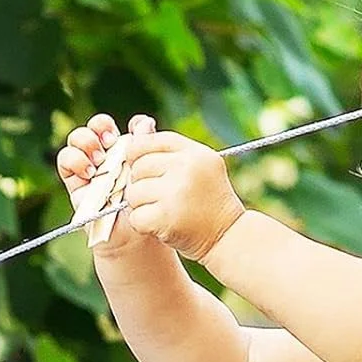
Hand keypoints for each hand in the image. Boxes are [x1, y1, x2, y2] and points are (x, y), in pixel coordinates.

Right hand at [56, 111, 155, 254]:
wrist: (135, 236)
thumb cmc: (146, 206)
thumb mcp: (150, 174)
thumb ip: (145, 148)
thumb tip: (144, 122)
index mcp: (123, 150)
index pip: (113, 125)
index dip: (119, 122)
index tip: (131, 130)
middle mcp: (104, 157)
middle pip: (94, 127)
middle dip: (99, 126)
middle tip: (110, 139)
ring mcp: (89, 168)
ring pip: (77, 139)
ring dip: (86, 141)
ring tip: (100, 159)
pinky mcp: (75, 182)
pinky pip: (65, 161)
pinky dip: (73, 159)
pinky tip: (90, 171)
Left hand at [123, 127, 247, 261]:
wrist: (228, 237)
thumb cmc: (209, 201)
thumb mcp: (199, 166)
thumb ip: (169, 149)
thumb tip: (138, 124)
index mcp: (194, 153)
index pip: (149, 142)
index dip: (138, 154)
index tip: (142, 168)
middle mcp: (186, 168)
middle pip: (138, 167)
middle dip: (140, 183)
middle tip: (158, 197)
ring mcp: (176, 193)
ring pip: (134, 193)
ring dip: (141, 206)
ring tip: (162, 211)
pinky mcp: (166, 217)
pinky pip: (136, 217)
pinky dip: (143, 224)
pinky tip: (159, 226)